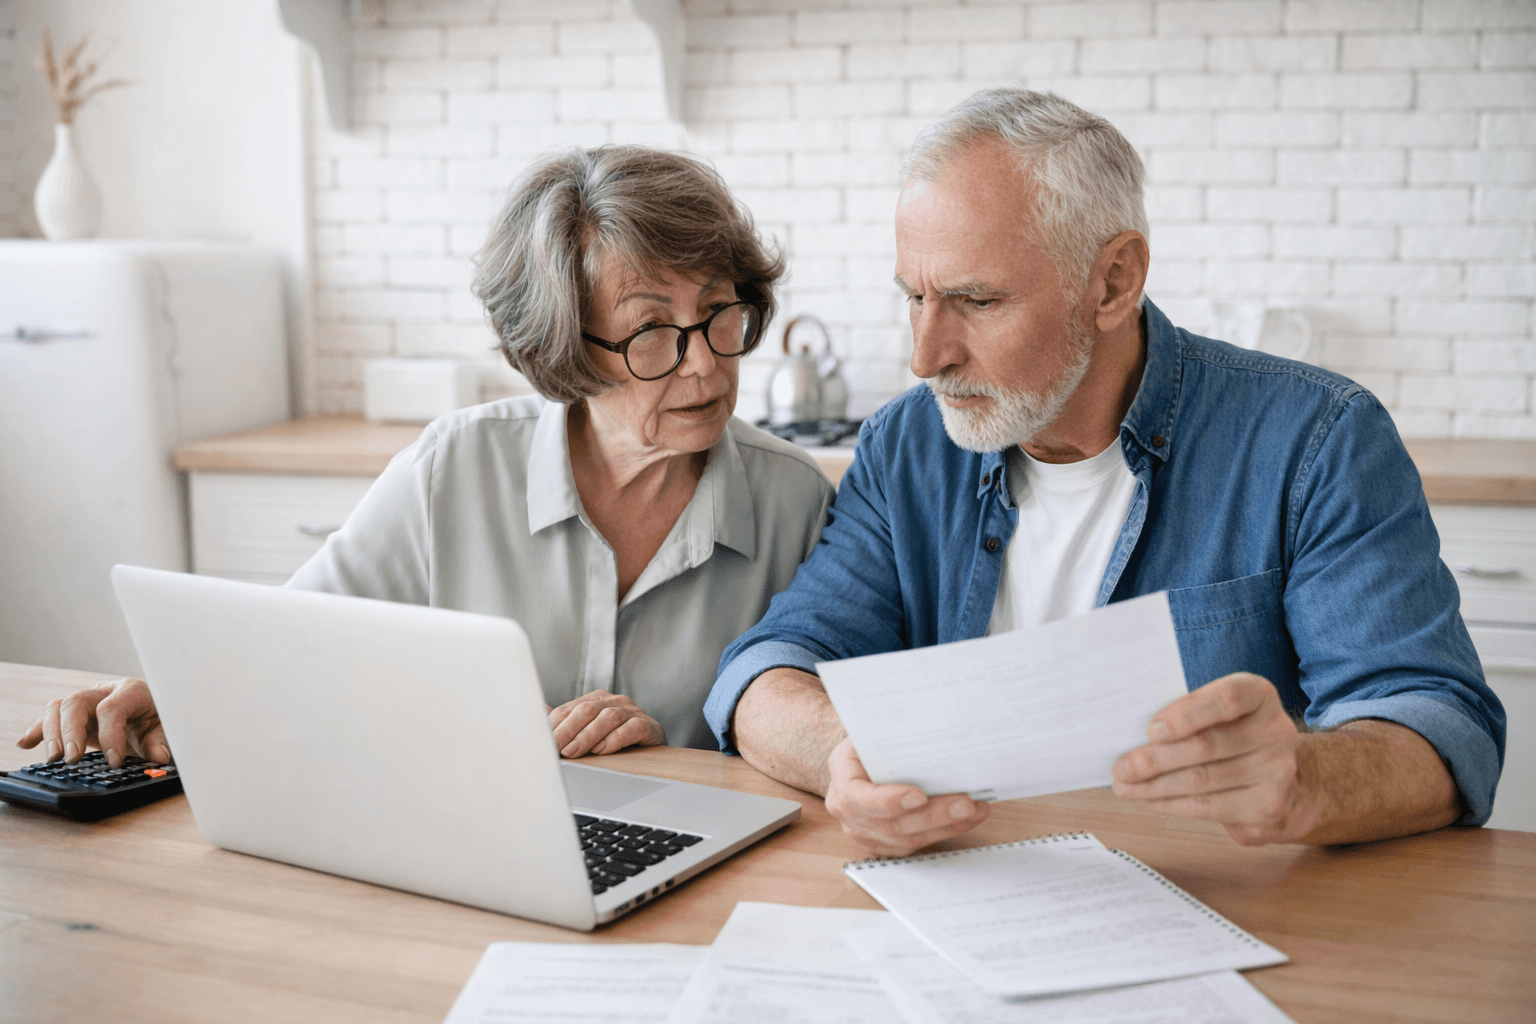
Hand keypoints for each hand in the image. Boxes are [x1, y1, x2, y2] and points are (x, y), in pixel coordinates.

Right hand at [16, 678, 170, 767]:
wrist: (153, 710)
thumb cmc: (159, 716)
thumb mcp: (167, 727)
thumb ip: (162, 740)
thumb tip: (159, 755)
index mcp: (130, 691)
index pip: (111, 708)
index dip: (110, 735)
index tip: (114, 761)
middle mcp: (104, 692)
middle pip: (76, 702)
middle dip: (71, 732)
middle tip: (73, 759)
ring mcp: (87, 703)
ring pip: (59, 708)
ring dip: (51, 733)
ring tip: (53, 758)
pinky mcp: (75, 716)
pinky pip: (50, 719)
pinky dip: (37, 731)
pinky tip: (26, 743)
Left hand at [549, 690, 664, 757]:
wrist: (653, 753)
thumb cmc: (615, 743)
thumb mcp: (586, 734)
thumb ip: (563, 724)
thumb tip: (537, 712)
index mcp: (596, 700)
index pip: (569, 709)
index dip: (554, 726)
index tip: (541, 743)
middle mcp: (615, 702)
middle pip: (587, 710)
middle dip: (568, 730)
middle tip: (555, 749)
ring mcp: (633, 713)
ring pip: (608, 717)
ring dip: (588, 736)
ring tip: (575, 752)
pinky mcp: (650, 727)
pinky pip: (632, 728)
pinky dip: (616, 738)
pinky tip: (604, 750)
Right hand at [823, 737, 988, 856]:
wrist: (860, 761)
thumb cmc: (870, 743)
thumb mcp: (872, 731)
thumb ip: (892, 736)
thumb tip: (931, 727)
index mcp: (842, 778)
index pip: (859, 797)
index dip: (888, 801)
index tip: (919, 796)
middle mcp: (848, 811)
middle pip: (892, 823)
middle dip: (933, 814)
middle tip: (965, 803)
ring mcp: (865, 832)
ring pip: (908, 839)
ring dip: (946, 825)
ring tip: (975, 809)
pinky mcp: (884, 844)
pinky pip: (916, 845)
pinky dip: (945, 831)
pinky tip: (966, 819)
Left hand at [1111, 672, 1314, 844]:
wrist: (1290, 778)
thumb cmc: (1236, 736)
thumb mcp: (1221, 714)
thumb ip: (1188, 715)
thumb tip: (1132, 735)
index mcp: (1259, 696)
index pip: (1227, 699)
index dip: (1187, 714)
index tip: (1150, 730)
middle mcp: (1276, 731)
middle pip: (1206, 746)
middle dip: (1154, 759)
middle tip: (1120, 766)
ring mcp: (1277, 771)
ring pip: (1201, 780)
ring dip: (1154, 786)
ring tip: (1125, 786)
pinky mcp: (1267, 806)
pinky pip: (1207, 806)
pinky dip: (1171, 804)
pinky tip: (1149, 799)